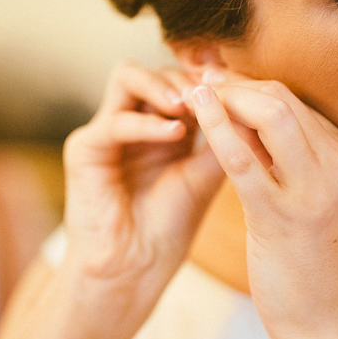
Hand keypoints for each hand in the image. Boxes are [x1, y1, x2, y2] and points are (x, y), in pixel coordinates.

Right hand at [61, 62, 224, 329]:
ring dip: (163, 85)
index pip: (180, 79)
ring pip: (127, 75)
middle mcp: (130, 121)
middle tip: (213, 93)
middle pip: (155, 68)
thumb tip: (253, 100)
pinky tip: (175, 133)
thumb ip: (223, 137)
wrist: (135, 270)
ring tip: (192, 104)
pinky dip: (147, 123)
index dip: (207, 78)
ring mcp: (105, 131)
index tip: (236, 84)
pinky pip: (114, 121)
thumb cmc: (169, 227)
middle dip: (187, 78)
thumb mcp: (207, 174)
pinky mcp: (84, 149)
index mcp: (159, 126)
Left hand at [191, 72, 337, 338]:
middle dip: (236, 84)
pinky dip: (217, 127)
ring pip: (269, 114)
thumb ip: (297, 164)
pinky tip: (196, 111)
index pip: (298, 104)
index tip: (221, 84)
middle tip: (200, 79)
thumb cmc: (320, 269)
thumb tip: (252, 124)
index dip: (253, 87)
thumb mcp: (319, 205)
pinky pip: (244, 158)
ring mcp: (317, 190)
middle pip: (284, 99)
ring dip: (225, 97)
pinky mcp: (284, 216)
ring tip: (191, 91)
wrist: (336, 329)